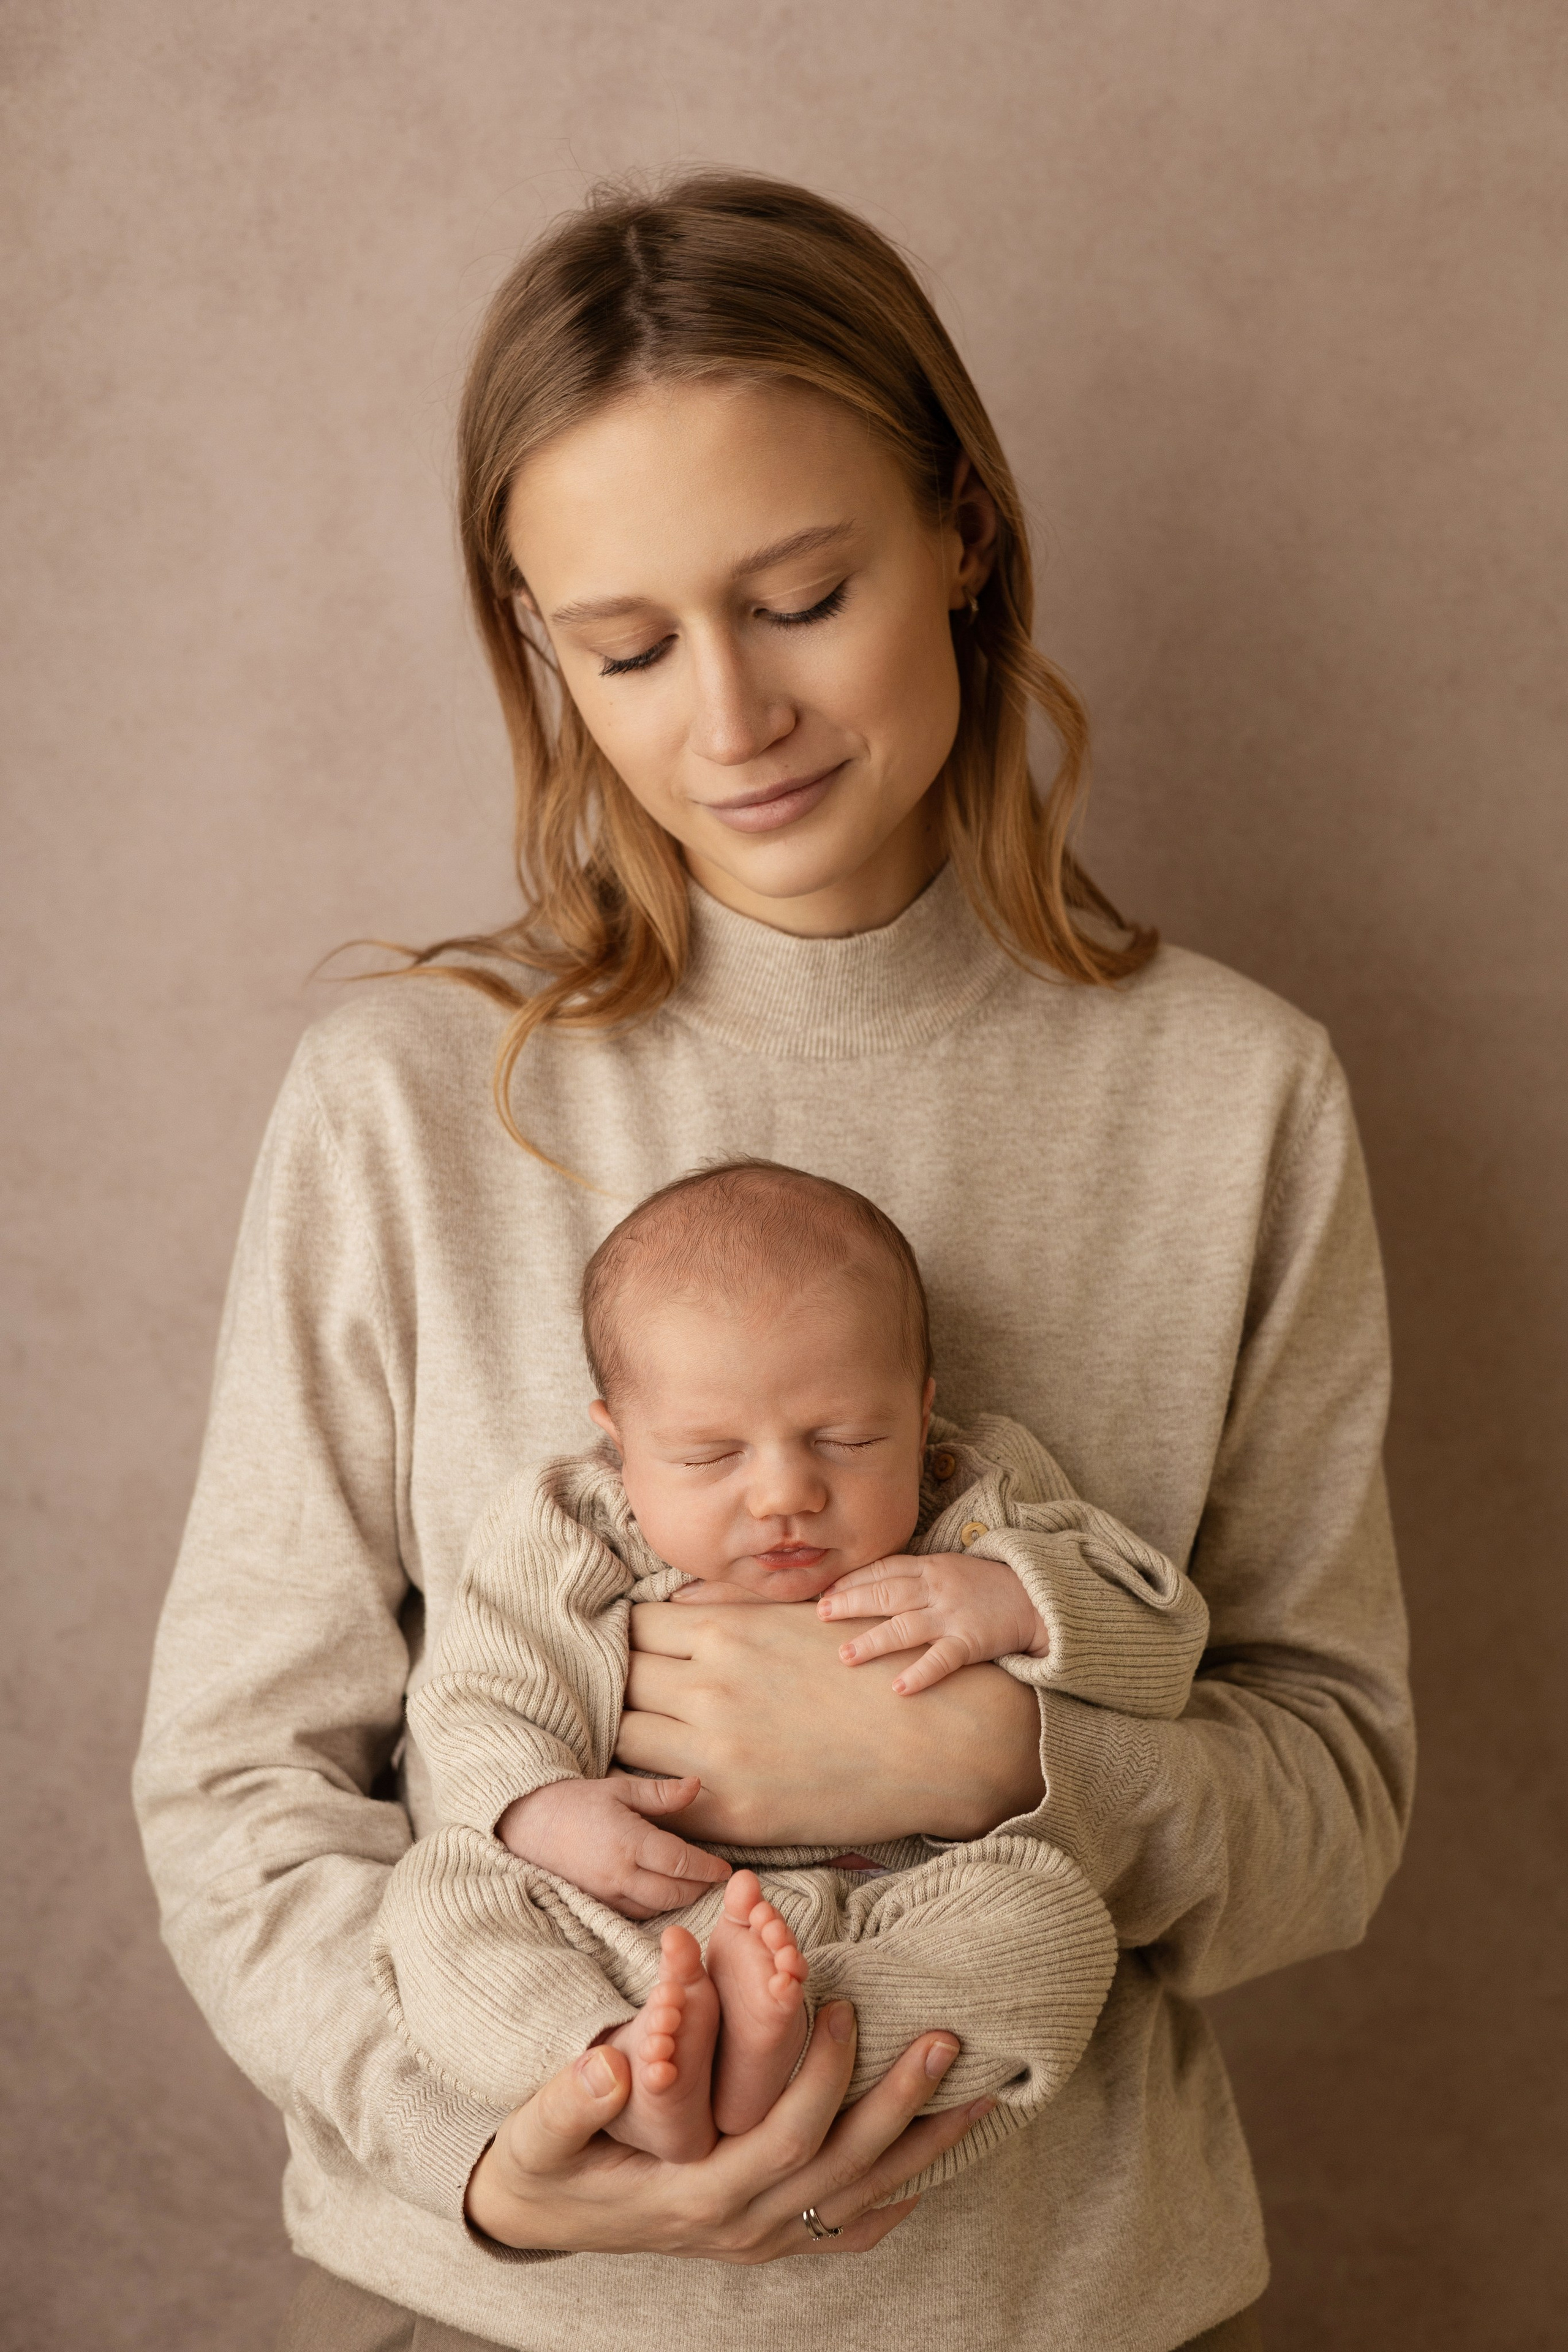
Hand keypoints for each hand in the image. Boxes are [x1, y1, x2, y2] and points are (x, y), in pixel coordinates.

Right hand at [465, 1999, 993, 2259]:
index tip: (844, 2008)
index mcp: (696, 2194)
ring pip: (860, 2201)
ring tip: (979, 2095)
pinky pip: (846, 2230)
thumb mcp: (539, 2133)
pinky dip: (896, 2199)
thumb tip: (609, 2066)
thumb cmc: (545, 2162)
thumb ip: (569, 2102)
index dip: (821, 2077)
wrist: (541, 2217)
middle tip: (947, 2038)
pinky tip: (930, 2164)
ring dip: (922, 2148)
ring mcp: (758, 2239)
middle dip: (901, 2105)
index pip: (784, 2137)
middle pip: (843, 2171)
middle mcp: (739, 2226)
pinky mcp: (765, 2237)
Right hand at [497, 1773, 732, 1919]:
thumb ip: (660, 1794)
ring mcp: (606, 1894)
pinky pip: (634, 1914)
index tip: (725, 1870)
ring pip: (655, 1908)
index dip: (706, 1868)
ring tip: (694, 1887)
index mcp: (628, 1842)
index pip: (679, 1862)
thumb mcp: (619, 1789)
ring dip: (679, 1901)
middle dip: (698, 1888)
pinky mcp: (596, 1905)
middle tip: (714, 1879)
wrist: (527, 1824)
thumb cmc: (575, 1801)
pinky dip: (654, 1908)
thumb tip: (697, 1785)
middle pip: (672, 1893)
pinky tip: (663, 1895)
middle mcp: (618, 1874)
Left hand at [616, 1601, 1043, 1844]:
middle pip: (622, 1681)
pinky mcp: (731, 1814)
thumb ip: (731, 1602)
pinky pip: (659, 1802)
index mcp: (726, 1633)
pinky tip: (666, 1785)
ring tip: (647, 1739)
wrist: (939, 1743)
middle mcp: (709, 1689)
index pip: (634, 1628)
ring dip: (631, 1736)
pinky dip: (652, 1792)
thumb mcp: (800, 1614)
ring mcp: (716, 1755)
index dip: (631, 1640)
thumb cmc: (873, 1667)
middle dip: (623, 1685)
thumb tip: (671, 1596)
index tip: (640, 1653)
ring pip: (626, 1739)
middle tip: (639, 1697)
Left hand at [817, 1552, 1047, 1694]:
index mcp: (930, 1567)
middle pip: (885, 1594)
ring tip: (844, 1655)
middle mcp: (937, 1588)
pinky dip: (920, 1673)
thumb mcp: (949, 1569)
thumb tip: (874, 1589)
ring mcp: (953, 1615)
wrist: (1037, 1597)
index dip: (852, 1581)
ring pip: (905, 1627)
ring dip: (872, 1641)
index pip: (883, 1570)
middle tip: (820, 1615)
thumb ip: (915, 1577)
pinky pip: (942, 1659)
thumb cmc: (987, 1585)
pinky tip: (898, 1688)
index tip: (825, 1593)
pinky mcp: (972, 1642)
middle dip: (850, 1604)